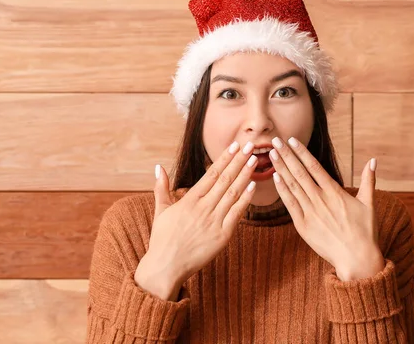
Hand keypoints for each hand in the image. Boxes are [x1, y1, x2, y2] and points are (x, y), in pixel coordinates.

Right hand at [134, 140, 258, 299]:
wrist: (166, 267)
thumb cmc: (162, 240)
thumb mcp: (160, 211)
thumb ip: (161, 188)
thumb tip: (158, 167)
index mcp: (189, 200)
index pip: (211, 173)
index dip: (225, 158)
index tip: (235, 146)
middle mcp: (203, 207)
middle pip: (225, 179)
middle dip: (239, 161)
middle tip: (250, 146)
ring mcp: (213, 221)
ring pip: (233, 193)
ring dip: (245, 175)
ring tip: (255, 161)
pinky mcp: (221, 235)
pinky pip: (236, 214)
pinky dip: (245, 199)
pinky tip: (252, 186)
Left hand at [269, 137, 384, 280]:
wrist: (357, 259)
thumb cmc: (365, 232)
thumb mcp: (369, 204)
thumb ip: (368, 180)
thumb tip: (373, 160)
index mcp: (335, 192)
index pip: (314, 167)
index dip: (302, 152)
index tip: (292, 140)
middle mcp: (321, 200)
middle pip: (300, 173)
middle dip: (286, 155)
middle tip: (275, 141)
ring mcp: (311, 212)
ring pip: (293, 186)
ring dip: (281, 169)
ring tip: (272, 154)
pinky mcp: (303, 226)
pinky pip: (290, 204)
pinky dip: (282, 190)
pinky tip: (275, 177)